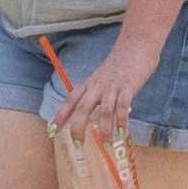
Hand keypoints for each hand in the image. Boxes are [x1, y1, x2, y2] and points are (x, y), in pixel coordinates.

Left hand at [65, 30, 163, 148]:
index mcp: (89, 84)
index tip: (51, 131)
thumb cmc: (120, 64)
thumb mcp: (103, 78)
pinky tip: (121, 132)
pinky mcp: (128, 87)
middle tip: (78, 144)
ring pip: (104, 111)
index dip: (59, 117)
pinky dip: (121, 121)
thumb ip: (99, 94)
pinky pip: (123, 106)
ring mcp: (112, 87)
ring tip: (106, 143)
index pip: (69, 102)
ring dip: (104, 129)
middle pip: (82, 108)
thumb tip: (100, 116)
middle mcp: (97, 86)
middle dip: (78, 128)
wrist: (136, 44)